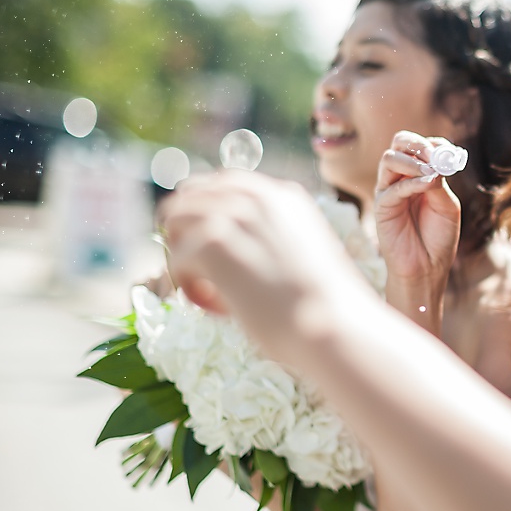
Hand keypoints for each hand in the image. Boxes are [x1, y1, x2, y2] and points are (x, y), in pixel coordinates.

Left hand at [159, 170, 373, 371]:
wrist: (334, 325)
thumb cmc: (329, 306)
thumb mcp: (306, 254)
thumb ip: (275, 238)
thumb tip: (239, 251)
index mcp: (286, 196)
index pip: (225, 185)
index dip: (209, 215)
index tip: (216, 252)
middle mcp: (259, 195)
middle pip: (192, 195)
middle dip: (188, 233)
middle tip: (205, 274)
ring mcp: (235, 214)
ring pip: (176, 222)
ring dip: (185, 258)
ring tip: (213, 293)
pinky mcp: (214, 241)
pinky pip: (177, 258)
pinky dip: (188, 287)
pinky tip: (217, 307)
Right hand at [374, 131, 461, 291]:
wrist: (428, 267)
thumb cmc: (439, 237)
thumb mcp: (447, 205)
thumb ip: (440, 183)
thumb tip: (434, 163)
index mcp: (419, 174)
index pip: (420, 145)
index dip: (435, 144)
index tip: (450, 153)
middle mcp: (401, 177)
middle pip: (399, 143)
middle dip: (418, 144)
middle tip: (435, 154)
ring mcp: (389, 190)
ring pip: (389, 158)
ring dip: (412, 160)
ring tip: (430, 171)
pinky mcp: (382, 207)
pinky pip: (392, 187)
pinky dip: (412, 183)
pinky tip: (427, 186)